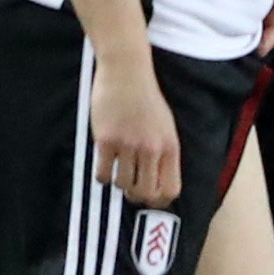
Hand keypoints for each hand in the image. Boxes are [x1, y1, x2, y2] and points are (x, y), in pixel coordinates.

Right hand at [90, 52, 180, 206]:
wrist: (127, 75)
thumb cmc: (147, 100)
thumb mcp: (166, 126)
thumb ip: (164, 152)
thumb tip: (158, 182)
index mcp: (170, 146)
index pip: (171, 188)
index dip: (160, 200)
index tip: (151, 199)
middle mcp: (151, 149)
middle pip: (146, 193)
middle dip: (137, 197)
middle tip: (130, 191)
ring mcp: (128, 145)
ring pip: (122, 184)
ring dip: (119, 183)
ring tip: (118, 172)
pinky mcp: (106, 140)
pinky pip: (103, 173)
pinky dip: (102, 176)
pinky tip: (104, 166)